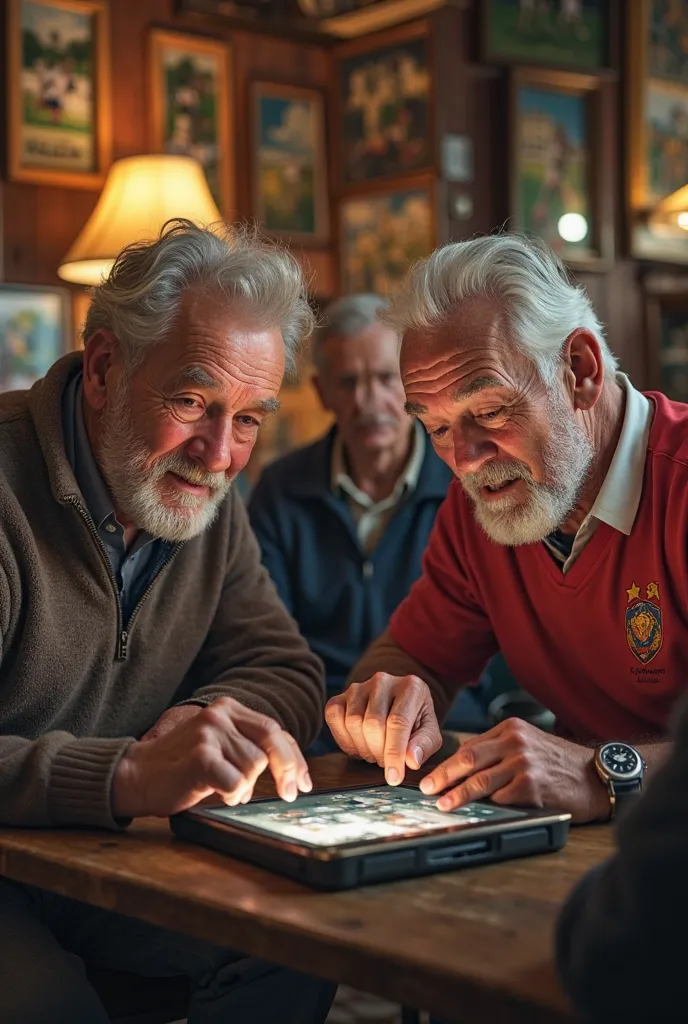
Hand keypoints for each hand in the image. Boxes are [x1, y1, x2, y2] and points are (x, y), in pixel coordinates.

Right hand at [112, 696, 311, 818]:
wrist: (136, 775)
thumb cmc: (180, 767)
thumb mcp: (219, 747)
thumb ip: (248, 748)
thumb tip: (289, 769)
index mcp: (228, 707)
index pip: (273, 730)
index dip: (294, 757)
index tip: (303, 782)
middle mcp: (220, 714)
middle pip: (270, 744)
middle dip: (285, 771)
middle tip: (289, 795)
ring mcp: (210, 733)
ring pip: (253, 766)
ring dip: (244, 787)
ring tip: (221, 789)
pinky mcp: (201, 756)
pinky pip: (236, 782)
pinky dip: (231, 795)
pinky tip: (214, 793)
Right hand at [325, 673, 441, 785]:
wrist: (397, 705)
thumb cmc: (415, 721)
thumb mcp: (429, 734)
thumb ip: (424, 745)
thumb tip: (411, 760)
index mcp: (411, 687)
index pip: (398, 722)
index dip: (394, 753)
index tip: (394, 778)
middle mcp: (383, 680)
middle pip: (373, 724)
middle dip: (379, 752)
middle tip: (386, 762)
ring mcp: (358, 686)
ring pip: (353, 722)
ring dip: (363, 748)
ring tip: (376, 752)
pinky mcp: (340, 695)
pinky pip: (334, 717)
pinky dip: (344, 739)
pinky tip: (359, 744)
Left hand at [419, 718, 610, 823]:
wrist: (597, 775)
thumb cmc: (560, 762)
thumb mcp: (528, 743)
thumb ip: (499, 750)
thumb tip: (463, 768)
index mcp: (510, 729)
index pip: (469, 747)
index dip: (447, 764)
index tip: (431, 777)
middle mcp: (515, 742)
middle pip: (468, 760)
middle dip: (443, 777)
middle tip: (427, 789)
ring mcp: (524, 763)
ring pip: (480, 780)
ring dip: (458, 795)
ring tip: (444, 804)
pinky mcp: (533, 786)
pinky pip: (502, 798)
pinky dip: (488, 806)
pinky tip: (478, 813)